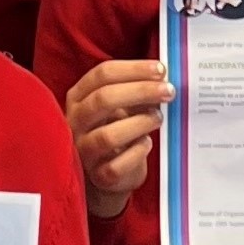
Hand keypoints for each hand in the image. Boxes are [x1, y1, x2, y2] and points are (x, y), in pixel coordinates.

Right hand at [65, 59, 171, 217]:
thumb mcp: (120, 105)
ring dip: (140, 123)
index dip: (133, 69)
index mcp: (79, 97)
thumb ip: (135, 89)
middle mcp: (76, 122)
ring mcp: (84, 150)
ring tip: (158, 118)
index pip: (102, 74)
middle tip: (168, 91)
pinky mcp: (98, 175)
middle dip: (141, 91)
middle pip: (103, 99)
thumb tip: (162, 78)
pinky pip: (118, 164)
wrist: (109, 172)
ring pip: (108, 135)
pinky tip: (147, 143)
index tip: (160, 70)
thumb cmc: (116, 128)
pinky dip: (138, 151)